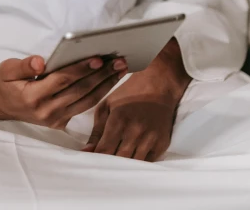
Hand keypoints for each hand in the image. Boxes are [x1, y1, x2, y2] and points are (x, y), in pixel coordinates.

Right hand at [0, 53, 127, 128]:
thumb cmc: (4, 82)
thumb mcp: (7, 69)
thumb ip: (24, 65)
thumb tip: (41, 62)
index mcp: (33, 97)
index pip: (63, 80)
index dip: (81, 69)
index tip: (98, 58)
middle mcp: (47, 112)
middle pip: (80, 91)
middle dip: (102, 75)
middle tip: (119, 60)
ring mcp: (55, 119)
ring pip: (87, 101)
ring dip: (106, 84)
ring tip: (121, 69)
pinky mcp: (61, 121)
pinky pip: (84, 106)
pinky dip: (99, 92)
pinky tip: (109, 79)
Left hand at [82, 38, 190, 160]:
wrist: (159, 85)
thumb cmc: (129, 93)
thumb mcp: (107, 105)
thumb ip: (96, 130)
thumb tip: (87, 151)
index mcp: (118, 120)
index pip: (103, 151)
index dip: (96, 158)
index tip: (91, 160)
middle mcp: (135, 132)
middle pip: (118, 161)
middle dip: (108, 164)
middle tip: (103, 162)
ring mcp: (150, 139)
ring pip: (133, 165)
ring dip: (124, 165)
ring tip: (117, 161)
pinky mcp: (162, 144)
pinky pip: (147, 163)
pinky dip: (138, 163)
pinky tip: (133, 155)